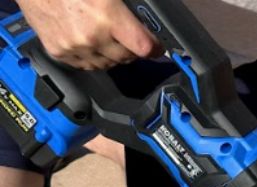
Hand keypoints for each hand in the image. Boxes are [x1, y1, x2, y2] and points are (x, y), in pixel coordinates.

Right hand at [18, 0, 159, 69]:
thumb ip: (124, 10)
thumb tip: (141, 24)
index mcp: (108, 16)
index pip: (145, 46)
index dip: (155, 48)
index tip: (158, 48)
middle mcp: (92, 36)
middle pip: (127, 57)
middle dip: (132, 49)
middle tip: (129, 39)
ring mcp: (74, 47)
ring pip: (108, 64)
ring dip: (112, 55)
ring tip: (106, 38)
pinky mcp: (59, 52)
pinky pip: (85, 65)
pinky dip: (91, 57)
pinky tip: (89, 43)